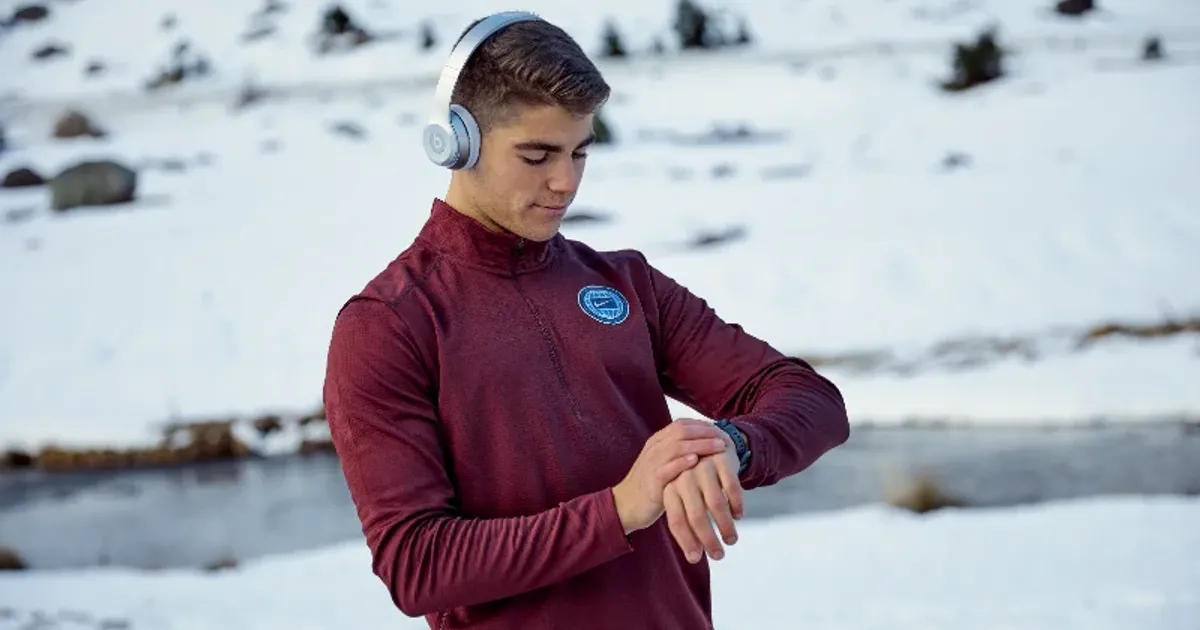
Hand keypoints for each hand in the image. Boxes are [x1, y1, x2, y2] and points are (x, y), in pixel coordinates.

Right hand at [611, 419, 729, 534]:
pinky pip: (667, 468)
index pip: (682, 425)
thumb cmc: (650, 485)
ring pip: (676, 446)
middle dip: (706, 432)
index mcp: (657, 442)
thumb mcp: (663, 464)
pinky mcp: (651, 481)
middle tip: (725, 438)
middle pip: (681, 431)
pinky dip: (682, 462)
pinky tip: (696, 461)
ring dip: (700, 444)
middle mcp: (654, 448)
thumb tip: (704, 446)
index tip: (721, 430)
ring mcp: (651, 463)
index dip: (703, 426)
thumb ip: (679, 453)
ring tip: (718, 446)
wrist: (625, 504)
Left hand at [664, 430, 743, 563]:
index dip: (686, 541)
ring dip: (725, 526)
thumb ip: (686, 520)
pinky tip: (739, 515)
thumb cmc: (694, 478)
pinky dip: (737, 504)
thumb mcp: (683, 494)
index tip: (695, 559)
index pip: (676, 520)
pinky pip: (732, 488)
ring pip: (716, 504)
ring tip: (731, 540)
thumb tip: (694, 556)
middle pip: (696, 516)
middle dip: (708, 539)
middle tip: (718, 556)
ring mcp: (703, 469)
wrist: (707, 441)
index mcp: (671, 488)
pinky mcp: (721, 461)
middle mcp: (684, 478)